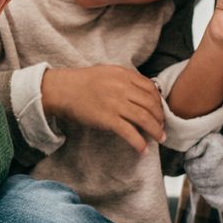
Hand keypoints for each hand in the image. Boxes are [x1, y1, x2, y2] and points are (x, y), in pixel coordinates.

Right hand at [41, 64, 165, 152]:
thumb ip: (124, 80)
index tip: (159, 112)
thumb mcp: (106, 72)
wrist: (61, 89)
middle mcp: (123, 88)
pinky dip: (139, 143)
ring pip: (144, 119)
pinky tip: (142, 150)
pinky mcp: (107, 119)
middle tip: (161, 128)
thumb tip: (139, 92)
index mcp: (123, 75)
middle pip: (151, 104)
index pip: (151, 88)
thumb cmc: (81, 82)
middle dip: (160, 119)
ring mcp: (116, 103)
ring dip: (155, 131)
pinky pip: (129, 132)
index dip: (158, 102)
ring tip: (159, 139)